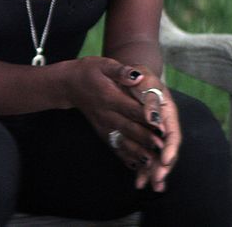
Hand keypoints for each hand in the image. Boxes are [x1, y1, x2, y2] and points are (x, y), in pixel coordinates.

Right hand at [64, 58, 165, 175]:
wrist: (69, 84)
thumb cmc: (88, 71)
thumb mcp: (103, 64)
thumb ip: (120, 71)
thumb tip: (136, 76)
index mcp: (109, 96)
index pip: (130, 108)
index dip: (146, 116)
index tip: (160, 125)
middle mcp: (106, 113)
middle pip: (128, 127)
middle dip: (145, 138)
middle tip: (162, 147)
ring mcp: (103, 125)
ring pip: (121, 141)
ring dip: (137, 152)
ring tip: (152, 161)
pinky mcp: (102, 132)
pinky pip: (114, 146)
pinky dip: (125, 157)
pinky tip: (137, 166)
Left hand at [129, 77, 180, 191]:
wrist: (131, 75)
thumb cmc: (139, 76)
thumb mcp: (145, 80)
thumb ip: (149, 98)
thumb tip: (154, 118)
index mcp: (168, 113)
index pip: (173, 134)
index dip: (170, 149)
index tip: (165, 161)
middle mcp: (164, 126)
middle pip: (167, 150)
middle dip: (163, 166)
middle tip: (156, 181)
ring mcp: (155, 133)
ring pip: (157, 156)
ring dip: (154, 172)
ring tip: (148, 186)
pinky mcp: (145, 137)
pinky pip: (146, 155)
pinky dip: (143, 168)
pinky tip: (139, 181)